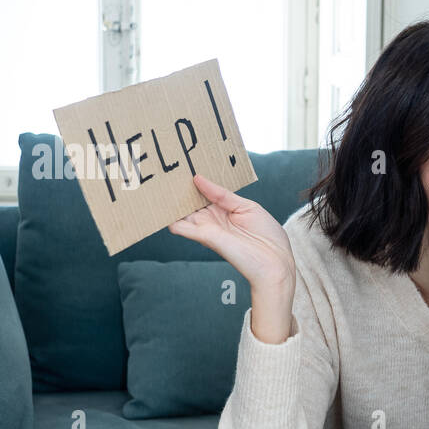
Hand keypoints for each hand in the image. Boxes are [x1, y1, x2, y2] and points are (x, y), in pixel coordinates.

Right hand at [169, 174, 295, 288]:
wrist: (274, 262)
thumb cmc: (267, 236)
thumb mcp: (247, 207)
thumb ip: (222, 194)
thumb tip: (199, 178)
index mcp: (225, 209)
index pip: (204, 192)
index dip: (193, 181)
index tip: (181, 167)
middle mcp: (213, 218)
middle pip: (191, 201)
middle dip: (178, 190)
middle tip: (163, 173)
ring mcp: (207, 227)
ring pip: (182, 213)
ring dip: (170, 203)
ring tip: (154, 187)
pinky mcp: (205, 237)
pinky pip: (182, 227)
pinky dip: (171, 220)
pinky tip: (159, 210)